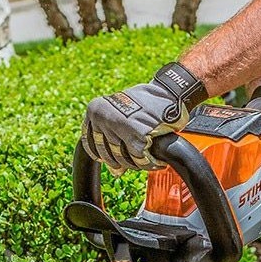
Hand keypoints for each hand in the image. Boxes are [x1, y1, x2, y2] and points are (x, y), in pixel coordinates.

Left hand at [82, 61, 206, 172]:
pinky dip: (149, 163)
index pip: (91, 145)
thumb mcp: (120, 112)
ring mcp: (120, 127)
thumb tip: (114, 171)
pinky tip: (156, 160)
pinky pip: (141, 160)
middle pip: (109, 155)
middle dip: (123, 161)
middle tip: (137, 158)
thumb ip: (112, 136)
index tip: (111, 160)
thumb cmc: (146, 102)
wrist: (169, 90)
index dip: (103, 156)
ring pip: (124, 160)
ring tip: (148, 157)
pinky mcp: (139, 136)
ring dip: (137, 163)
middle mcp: (104, 117)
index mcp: (95, 110)